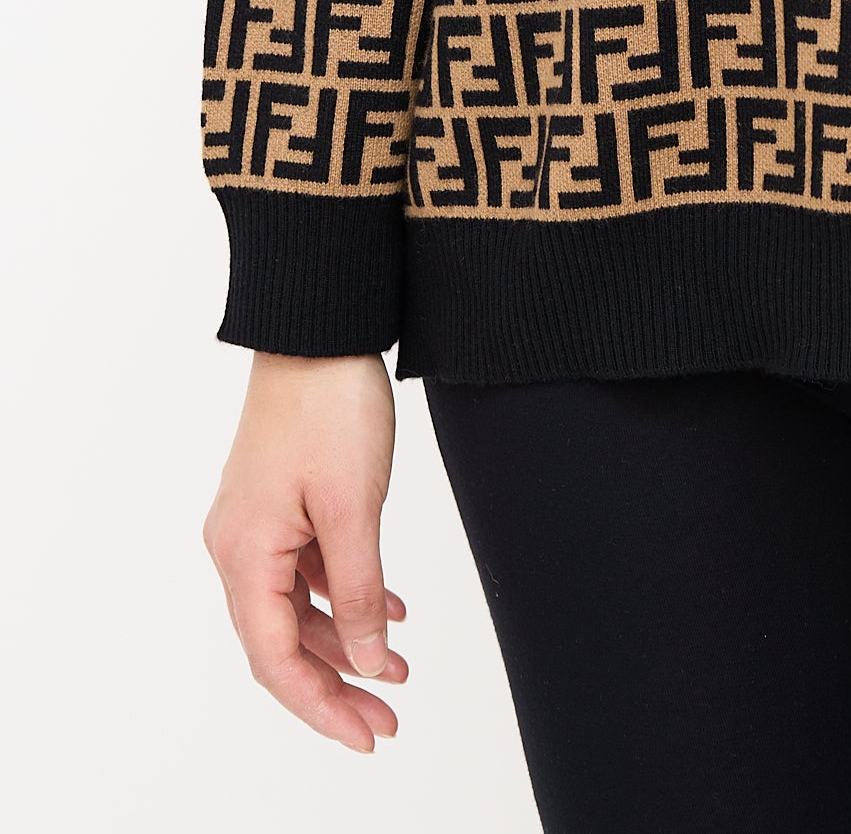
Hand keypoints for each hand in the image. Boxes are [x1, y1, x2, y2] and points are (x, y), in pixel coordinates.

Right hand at [203, 350, 408, 752]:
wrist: (320, 325)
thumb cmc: (328, 405)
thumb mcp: (353, 506)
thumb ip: (360, 590)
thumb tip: (370, 662)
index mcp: (243, 554)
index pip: (275, 659)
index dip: (321, 706)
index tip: (367, 737)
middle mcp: (238, 547)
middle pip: (283, 642)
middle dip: (337, 685)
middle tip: (390, 721)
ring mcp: (257, 524)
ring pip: (298, 608)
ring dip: (347, 641)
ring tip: (401, 669)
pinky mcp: (281, 502)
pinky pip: (309, 570)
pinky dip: (347, 594)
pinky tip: (391, 608)